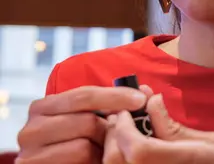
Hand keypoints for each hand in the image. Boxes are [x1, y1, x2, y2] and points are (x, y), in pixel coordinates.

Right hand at [16, 85, 151, 163]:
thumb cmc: (75, 143)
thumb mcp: (87, 119)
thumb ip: (108, 105)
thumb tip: (146, 93)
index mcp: (42, 107)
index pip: (84, 94)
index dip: (115, 96)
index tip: (140, 99)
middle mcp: (30, 129)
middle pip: (86, 121)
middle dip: (108, 130)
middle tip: (118, 136)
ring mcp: (30, 154)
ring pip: (83, 146)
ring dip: (101, 150)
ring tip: (103, 151)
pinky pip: (78, 162)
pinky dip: (92, 162)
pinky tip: (94, 160)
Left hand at [103, 94, 213, 163]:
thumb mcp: (205, 141)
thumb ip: (172, 125)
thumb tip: (152, 101)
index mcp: (175, 163)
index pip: (137, 148)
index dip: (125, 126)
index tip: (127, 109)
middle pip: (117, 159)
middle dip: (115, 133)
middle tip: (124, 115)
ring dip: (115, 146)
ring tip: (127, 130)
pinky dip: (121, 157)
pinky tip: (131, 145)